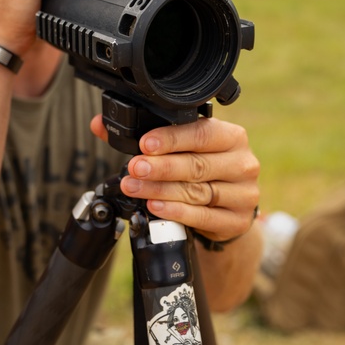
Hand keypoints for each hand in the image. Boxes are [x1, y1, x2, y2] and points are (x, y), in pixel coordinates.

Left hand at [90, 115, 260, 242]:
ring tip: (135, 188)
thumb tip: (99, 124)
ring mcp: (244, 194)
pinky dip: (177, 212)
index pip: (202, 133)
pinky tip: (156, 206)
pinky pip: (204, 216)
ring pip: (198, 191)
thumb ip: (143, 136)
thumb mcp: (180, 149)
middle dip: (161, 167)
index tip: (144, 144)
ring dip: (161, 190)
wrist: (227, 207)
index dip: (171, 139)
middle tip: (134, 168)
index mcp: (232, 137)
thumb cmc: (201, 170)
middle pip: (197, 164)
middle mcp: (243, 163)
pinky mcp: (239, 221)